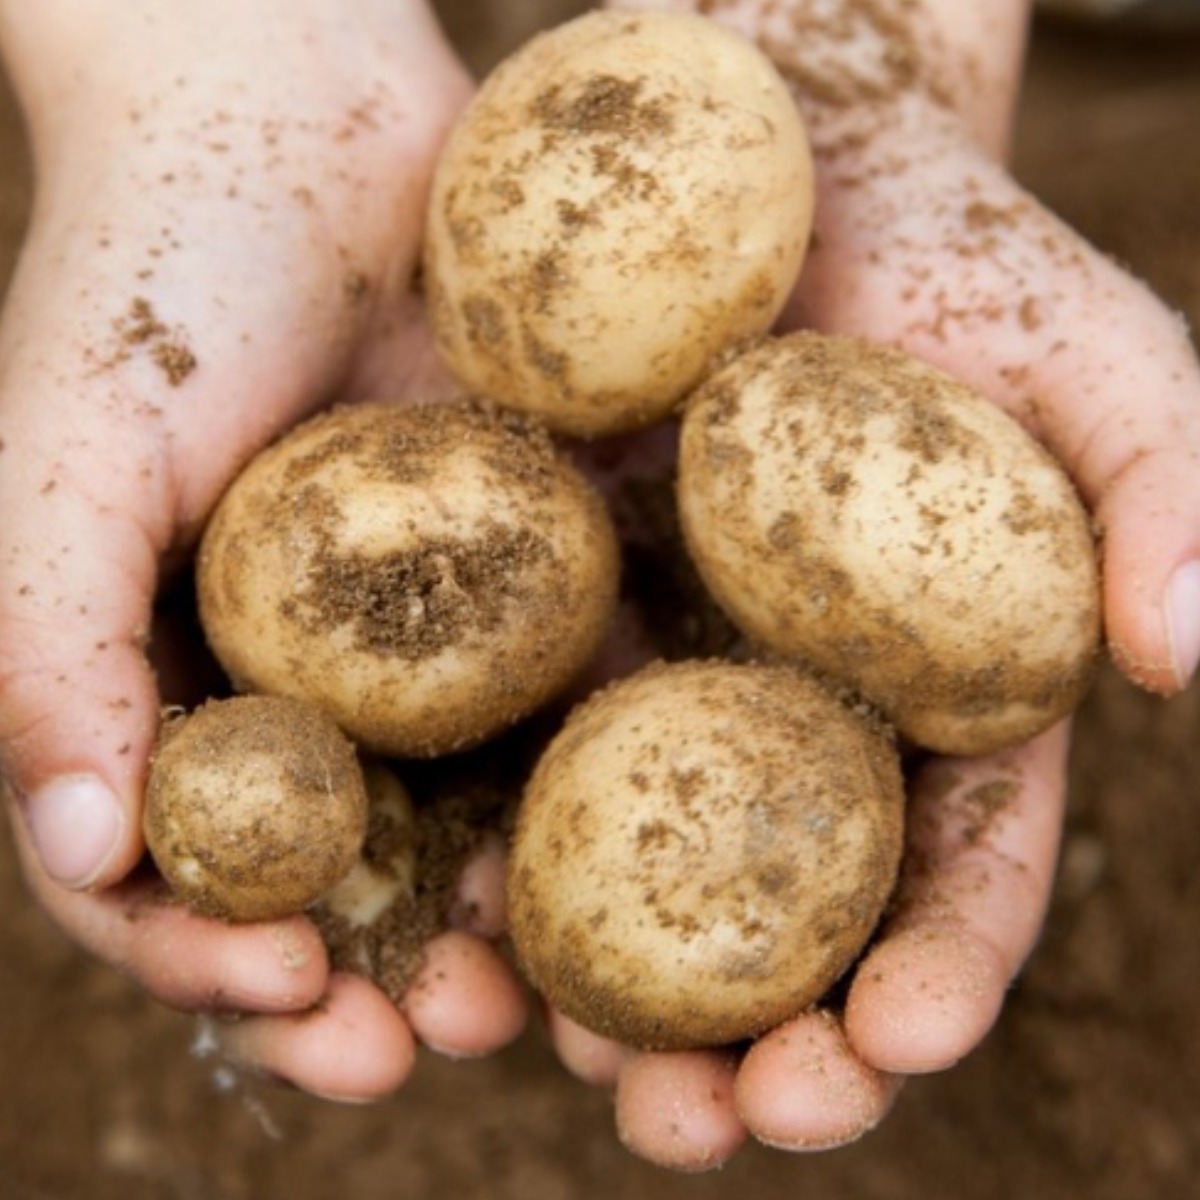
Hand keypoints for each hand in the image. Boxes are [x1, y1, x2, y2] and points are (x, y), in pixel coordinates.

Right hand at [0, 0, 526, 1099]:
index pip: (181, 875)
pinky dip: (606, 776)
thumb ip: (51, 653)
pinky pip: (572, 690)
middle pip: (341, 873)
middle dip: (383, 977)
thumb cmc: (151, 285)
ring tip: (555, 993)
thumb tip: (81, 856)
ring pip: (468, 812)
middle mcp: (306, 682)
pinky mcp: (535, 569)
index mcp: (177, 684)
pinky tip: (653, 834)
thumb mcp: (65, 462)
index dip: (221, 963)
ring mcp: (430, 636)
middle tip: (443, 1046)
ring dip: (509, 915)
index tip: (297, 1009)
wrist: (301, 126)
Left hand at [545, 0, 1199, 1169]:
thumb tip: (1192, 657)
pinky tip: (468, 924)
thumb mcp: (1092, 362)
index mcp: (938, 698)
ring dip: (620, 994)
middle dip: (765, 1041)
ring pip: (646, 875)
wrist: (783, 166)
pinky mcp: (559, 617)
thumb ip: (1169, 495)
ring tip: (588, 1075)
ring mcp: (673, 674)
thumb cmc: (953, 263)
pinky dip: (505, 854)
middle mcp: (801, 714)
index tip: (898, 1047)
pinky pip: (525, 754)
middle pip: (786, 916)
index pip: (952, 868)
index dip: (935, 969)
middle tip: (716, 1129)